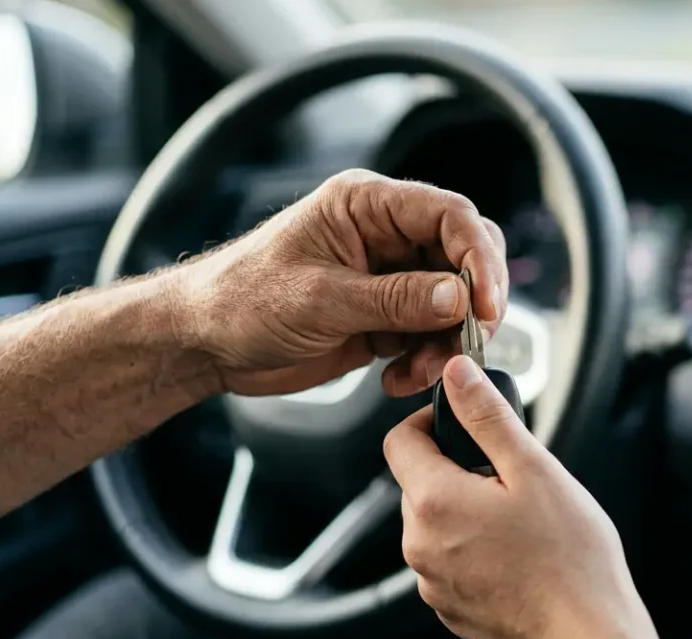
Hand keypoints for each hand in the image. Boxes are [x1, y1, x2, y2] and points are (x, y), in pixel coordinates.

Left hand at [172, 169, 507, 396]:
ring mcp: (390, 276)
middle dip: (473, 306)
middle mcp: (387, 235)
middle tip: (466, 345)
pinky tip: (395, 379)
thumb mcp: (320, 300)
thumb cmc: (242, 301)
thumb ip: (396, 299)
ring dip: (448, 343)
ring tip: (418, 373)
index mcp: (368, 205)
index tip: (486, 307)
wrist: (205, 343)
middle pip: (466, 257)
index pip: (450, 215)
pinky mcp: (388, 315)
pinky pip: (433, 335)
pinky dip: (427, 361)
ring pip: (456, 302)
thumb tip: (460, 298)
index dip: (479, 259)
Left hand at [384, 356, 675, 638]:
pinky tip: (518, 555)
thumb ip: (488, 416)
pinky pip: (450, 562)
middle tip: (511, 479)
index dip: (432, 423)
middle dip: (458, 470)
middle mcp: (420, 545)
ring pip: (436, 524)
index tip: (466, 426)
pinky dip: (474, 550)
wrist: (588, 636)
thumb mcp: (534, 469)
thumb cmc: (571, 559)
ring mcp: (432, 583)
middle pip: (419, 483)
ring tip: (522, 521)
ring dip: (467, 511)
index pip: (399, 440)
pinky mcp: (450, 609)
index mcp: (434, 502)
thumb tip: (458, 373)